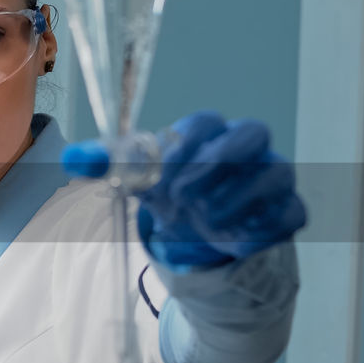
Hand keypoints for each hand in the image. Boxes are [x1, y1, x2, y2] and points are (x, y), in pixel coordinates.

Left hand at [63, 111, 306, 267]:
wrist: (205, 234)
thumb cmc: (175, 195)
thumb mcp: (140, 182)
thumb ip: (108, 166)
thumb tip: (72, 158)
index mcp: (210, 134)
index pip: (206, 121)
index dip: (186, 141)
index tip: (161, 170)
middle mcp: (247, 149)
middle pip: (252, 132)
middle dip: (216, 162)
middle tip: (183, 194)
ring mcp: (272, 178)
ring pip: (275, 172)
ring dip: (237, 197)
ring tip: (205, 221)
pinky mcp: (286, 213)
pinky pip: (290, 213)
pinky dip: (265, 227)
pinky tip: (236, 241)